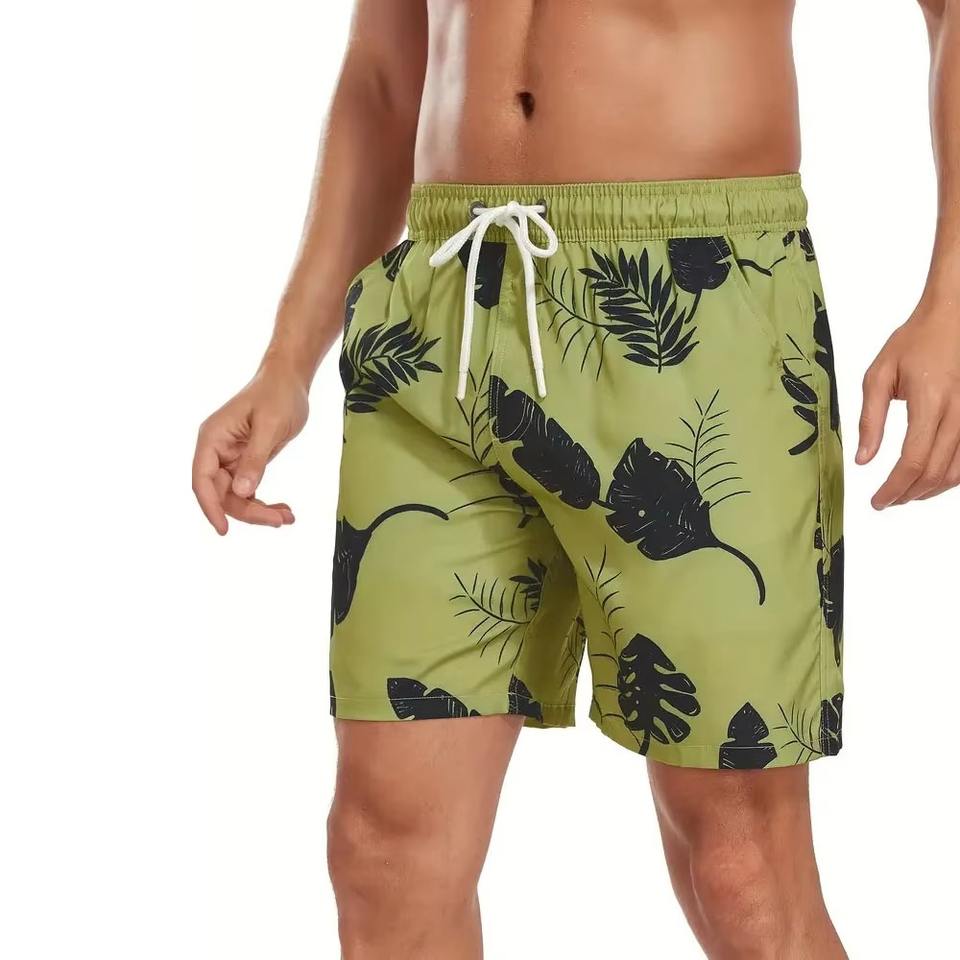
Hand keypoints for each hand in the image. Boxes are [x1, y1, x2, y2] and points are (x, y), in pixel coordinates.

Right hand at [193, 365, 308, 533]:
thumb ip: (255, 459)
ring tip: (287, 516)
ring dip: (259, 510)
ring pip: (236, 496)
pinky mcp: (245, 462)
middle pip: (222, 493)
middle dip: (249, 511)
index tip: (224, 530)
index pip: (202, 480)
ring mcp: (230, 458)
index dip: (210, 507)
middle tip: (280, 520)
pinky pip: (248, 490)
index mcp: (212, 438)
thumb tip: (241, 492)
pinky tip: (284, 509)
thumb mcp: (270, 426)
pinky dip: (264, 502)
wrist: (289, 381)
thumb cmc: (278, 395)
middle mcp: (216, 450)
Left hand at [858, 303, 959, 507]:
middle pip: (935, 471)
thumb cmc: (915, 342)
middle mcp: (958, 411)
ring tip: (905, 494)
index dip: (894, 487)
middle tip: (887, 501)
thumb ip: (870, 419)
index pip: (913, 459)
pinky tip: (929, 479)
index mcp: (929, 400)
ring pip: (957, 471)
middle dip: (909, 494)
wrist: (953, 318)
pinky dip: (949, 476)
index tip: (877, 501)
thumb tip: (863, 459)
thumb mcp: (879, 375)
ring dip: (930, 490)